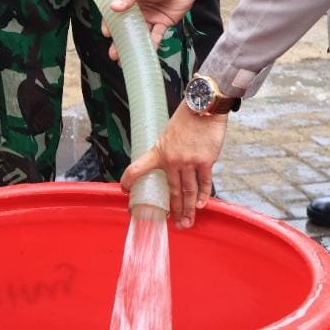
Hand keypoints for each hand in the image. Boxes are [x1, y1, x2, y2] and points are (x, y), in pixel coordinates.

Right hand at [108, 0, 207, 59]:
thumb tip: (113, 7)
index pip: (117, 12)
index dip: (110, 23)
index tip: (107, 33)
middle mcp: (139, 9)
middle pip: (127, 27)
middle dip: (120, 41)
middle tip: (114, 54)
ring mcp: (151, 17)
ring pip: (140, 34)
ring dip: (134, 46)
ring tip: (126, 59)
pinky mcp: (163, 23)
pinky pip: (156, 36)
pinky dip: (152, 44)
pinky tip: (147, 52)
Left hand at [121, 101, 227, 227]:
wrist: (204, 106)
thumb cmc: (187, 117)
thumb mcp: (169, 132)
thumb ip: (168, 149)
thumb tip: (170, 164)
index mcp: (160, 151)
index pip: (138, 167)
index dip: (129, 179)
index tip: (124, 189)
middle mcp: (172, 159)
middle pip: (172, 191)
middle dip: (173, 210)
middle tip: (175, 224)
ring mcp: (189, 161)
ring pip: (188, 191)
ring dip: (188, 209)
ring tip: (187, 222)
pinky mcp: (205, 161)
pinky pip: (203, 183)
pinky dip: (202, 196)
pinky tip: (201, 205)